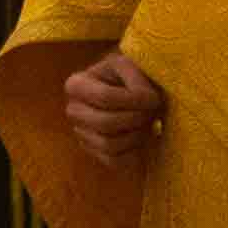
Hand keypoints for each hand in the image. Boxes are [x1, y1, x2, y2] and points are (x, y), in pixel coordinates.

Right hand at [64, 49, 164, 166]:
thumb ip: (137, 77)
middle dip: (136, 119)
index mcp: (76, 85)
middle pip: (106, 123)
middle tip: (151, 113)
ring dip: (136, 136)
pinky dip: (133, 154)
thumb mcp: (131, 65)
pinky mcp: (95, 153)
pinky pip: (114, 162)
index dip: (135, 100)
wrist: (131, 95)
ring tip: (146, 125)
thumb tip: (148, 99)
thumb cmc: (130, 78)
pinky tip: (140, 141)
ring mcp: (82, 134)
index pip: (106, 97)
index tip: (154, 97)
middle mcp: (73, 111)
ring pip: (109, 144)